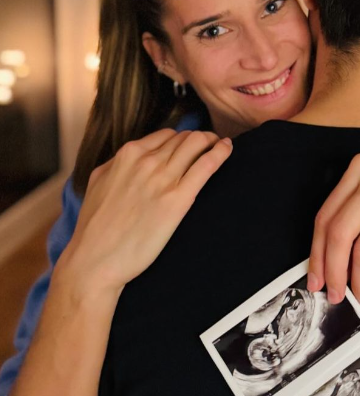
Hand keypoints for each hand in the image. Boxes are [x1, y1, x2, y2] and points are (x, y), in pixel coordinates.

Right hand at [59, 129, 232, 294]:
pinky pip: (206, 165)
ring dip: (211, 141)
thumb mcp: (99, 183)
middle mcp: (145, 162)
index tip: (191, 146)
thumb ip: (117, 165)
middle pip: (183, 138)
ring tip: (220, 146)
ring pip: (196, 144)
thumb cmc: (95, 229)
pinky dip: (221, 152)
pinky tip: (227, 149)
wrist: (95, 260)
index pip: (165, 136)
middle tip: (210, 146)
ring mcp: (162, 179)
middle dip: (199, 139)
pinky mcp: (178, 199)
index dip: (181, 139)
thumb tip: (130, 159)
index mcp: (126, 155)